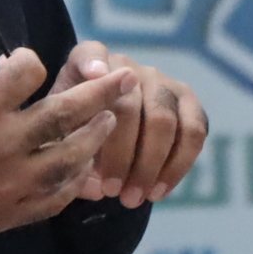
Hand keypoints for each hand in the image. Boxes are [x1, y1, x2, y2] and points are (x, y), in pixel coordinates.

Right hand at [0, 47, 130, 252]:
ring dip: (95, 139)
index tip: (27, 64)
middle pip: (66, 113)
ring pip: (70, 159)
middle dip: (101, 93)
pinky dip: (73, 183)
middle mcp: (2, 143)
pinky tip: (83, 172)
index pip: (27, 71)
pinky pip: (54, 198)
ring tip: (109, 123)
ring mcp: (9, 181)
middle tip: (127, 78)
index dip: (30, 61)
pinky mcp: (7, 212)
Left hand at [54, 42, 206, 208]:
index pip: (90, 54)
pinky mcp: (188, 101)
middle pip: (130, 104)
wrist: (102, 129)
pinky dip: (177, 166)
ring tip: (133, 199)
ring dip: (150, 166)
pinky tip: (158, 192)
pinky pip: (193, 132)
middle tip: (111, 191)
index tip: (94, 75)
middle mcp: (128, 65)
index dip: (93, 64)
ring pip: (164, 121)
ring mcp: (162, 80)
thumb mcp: (59, 136)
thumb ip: (69, 154)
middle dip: (122, 153)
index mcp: (89, 62)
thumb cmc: (73, 131)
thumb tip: (97, 186)